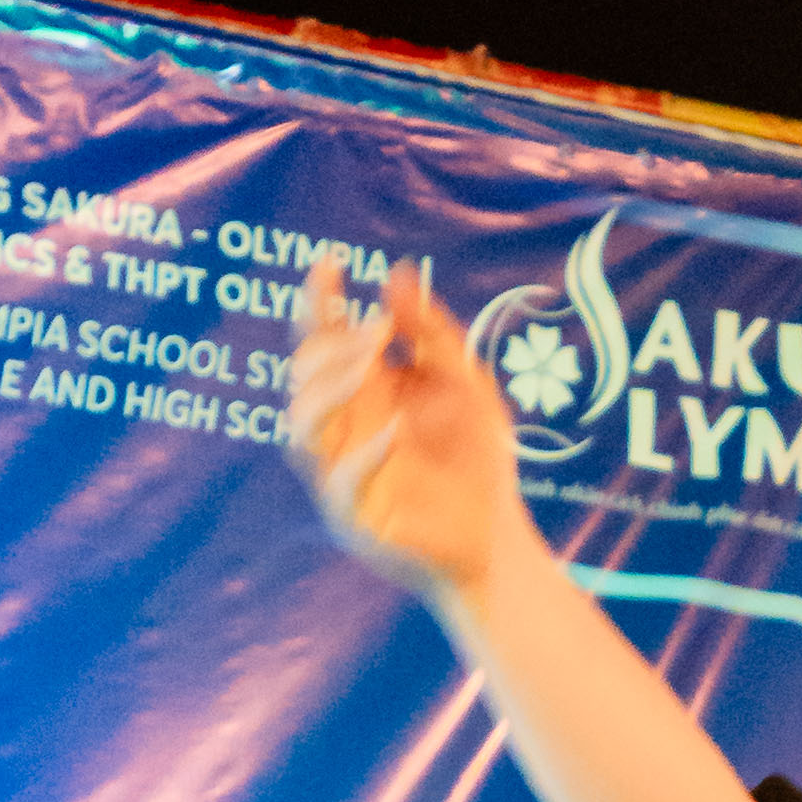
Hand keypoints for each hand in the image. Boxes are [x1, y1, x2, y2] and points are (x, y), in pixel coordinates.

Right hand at [286, 252, 526, 609]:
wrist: (500, 539)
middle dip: (333, 346)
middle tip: (379, 331)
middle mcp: (342, 430)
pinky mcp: (356, 519)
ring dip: (329, 388)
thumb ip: (430, 333)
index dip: (316, 300)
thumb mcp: (465, 384)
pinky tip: (396, 428)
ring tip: (369, 363)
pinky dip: (365, 455)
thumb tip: (395, 273)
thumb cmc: (477, 461)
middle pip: (303, 377)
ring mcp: (341, 475)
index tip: (330, 262)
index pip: (320, 340)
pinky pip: (341, 486)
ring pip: (301, 428)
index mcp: (361, 394)